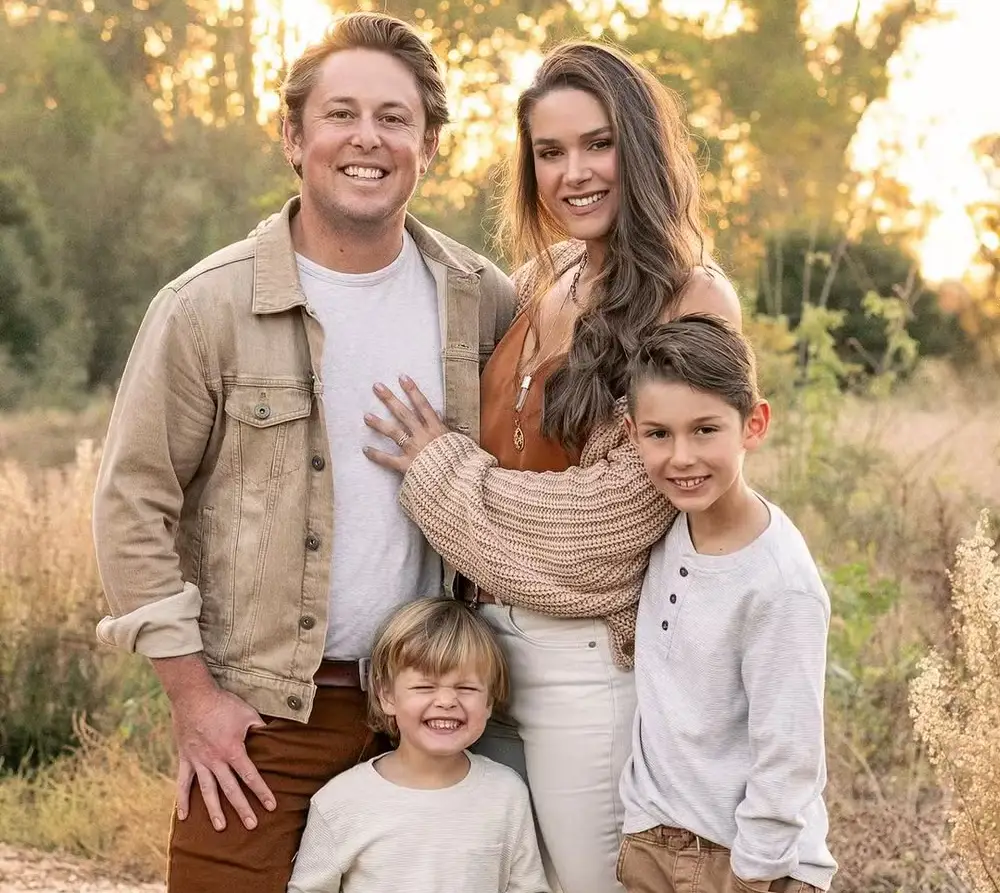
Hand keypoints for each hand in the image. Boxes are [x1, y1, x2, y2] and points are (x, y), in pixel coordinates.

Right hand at [171, 685, 274, 830]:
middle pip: (231, 789)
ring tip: (221, 827)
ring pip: (207, 791)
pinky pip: (183, 783)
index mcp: (233, 751)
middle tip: (251, 825)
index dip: (262, 792)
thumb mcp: (248, 713)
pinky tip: (184, 817)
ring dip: (214, 810)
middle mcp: (215, 761)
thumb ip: (260, 728)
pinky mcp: (185, 759)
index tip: (270, 806)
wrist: (193, 696)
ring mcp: (199, 761)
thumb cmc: (223, 703)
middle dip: (242, 808)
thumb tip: (272, 736)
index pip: (250, 776)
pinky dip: (182, 800)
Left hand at [363, 375, 448, 473]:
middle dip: (390, 399)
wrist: (457, 480)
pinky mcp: (406, 465)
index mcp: (436, 428)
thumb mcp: (457, 440)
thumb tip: (437, 413)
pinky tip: (365, 449)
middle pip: (404, 414)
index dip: (412, 390)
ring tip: (366, 416)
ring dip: (379, 424)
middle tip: (376, 387)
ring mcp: (413, 449)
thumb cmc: (460, 461)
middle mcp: (422, 435)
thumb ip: (445, 426)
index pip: (423, 405)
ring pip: (393, 433)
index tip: (402, 378)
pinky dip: (377, 455)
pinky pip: (388, 460)